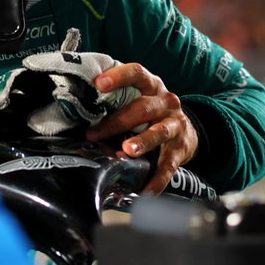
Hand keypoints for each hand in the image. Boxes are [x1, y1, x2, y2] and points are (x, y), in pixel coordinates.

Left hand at [84, 62, 197, 193]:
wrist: (188, 131)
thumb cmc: (151, 112)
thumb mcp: (139, 98)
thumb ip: (116, 99)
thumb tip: (76, 106)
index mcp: (152, 86)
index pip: (137, 73)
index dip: (119, 77)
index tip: (98, 84)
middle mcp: (166, 103)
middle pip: (142, 109)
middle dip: (117, 122)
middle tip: (94, 134)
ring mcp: (175, 125)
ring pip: (159, 132)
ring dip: (142, 142)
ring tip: (127, 151)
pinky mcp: (180, 150)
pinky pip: (168, 166)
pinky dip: (157, 179)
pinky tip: (145, 190)